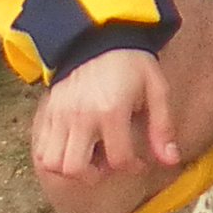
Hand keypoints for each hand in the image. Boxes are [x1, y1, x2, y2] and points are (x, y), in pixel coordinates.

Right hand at [31, 47, 176, 183]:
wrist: (99, 37)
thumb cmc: (132, 64)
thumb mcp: (156, 89)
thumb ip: (163, 127)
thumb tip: (171, 160)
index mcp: (111, 110)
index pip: (119, 159)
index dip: (133, 167)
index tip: (139, 162)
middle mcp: (81, 116)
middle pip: (75, 168)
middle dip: (94, 175)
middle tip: (108, 163)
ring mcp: (60, 114)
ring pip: (52, 163)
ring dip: (71, 169)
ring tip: (89, 157)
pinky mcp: (47, 112)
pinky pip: (40, 149)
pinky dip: (53, 157)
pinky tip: (73, 148)